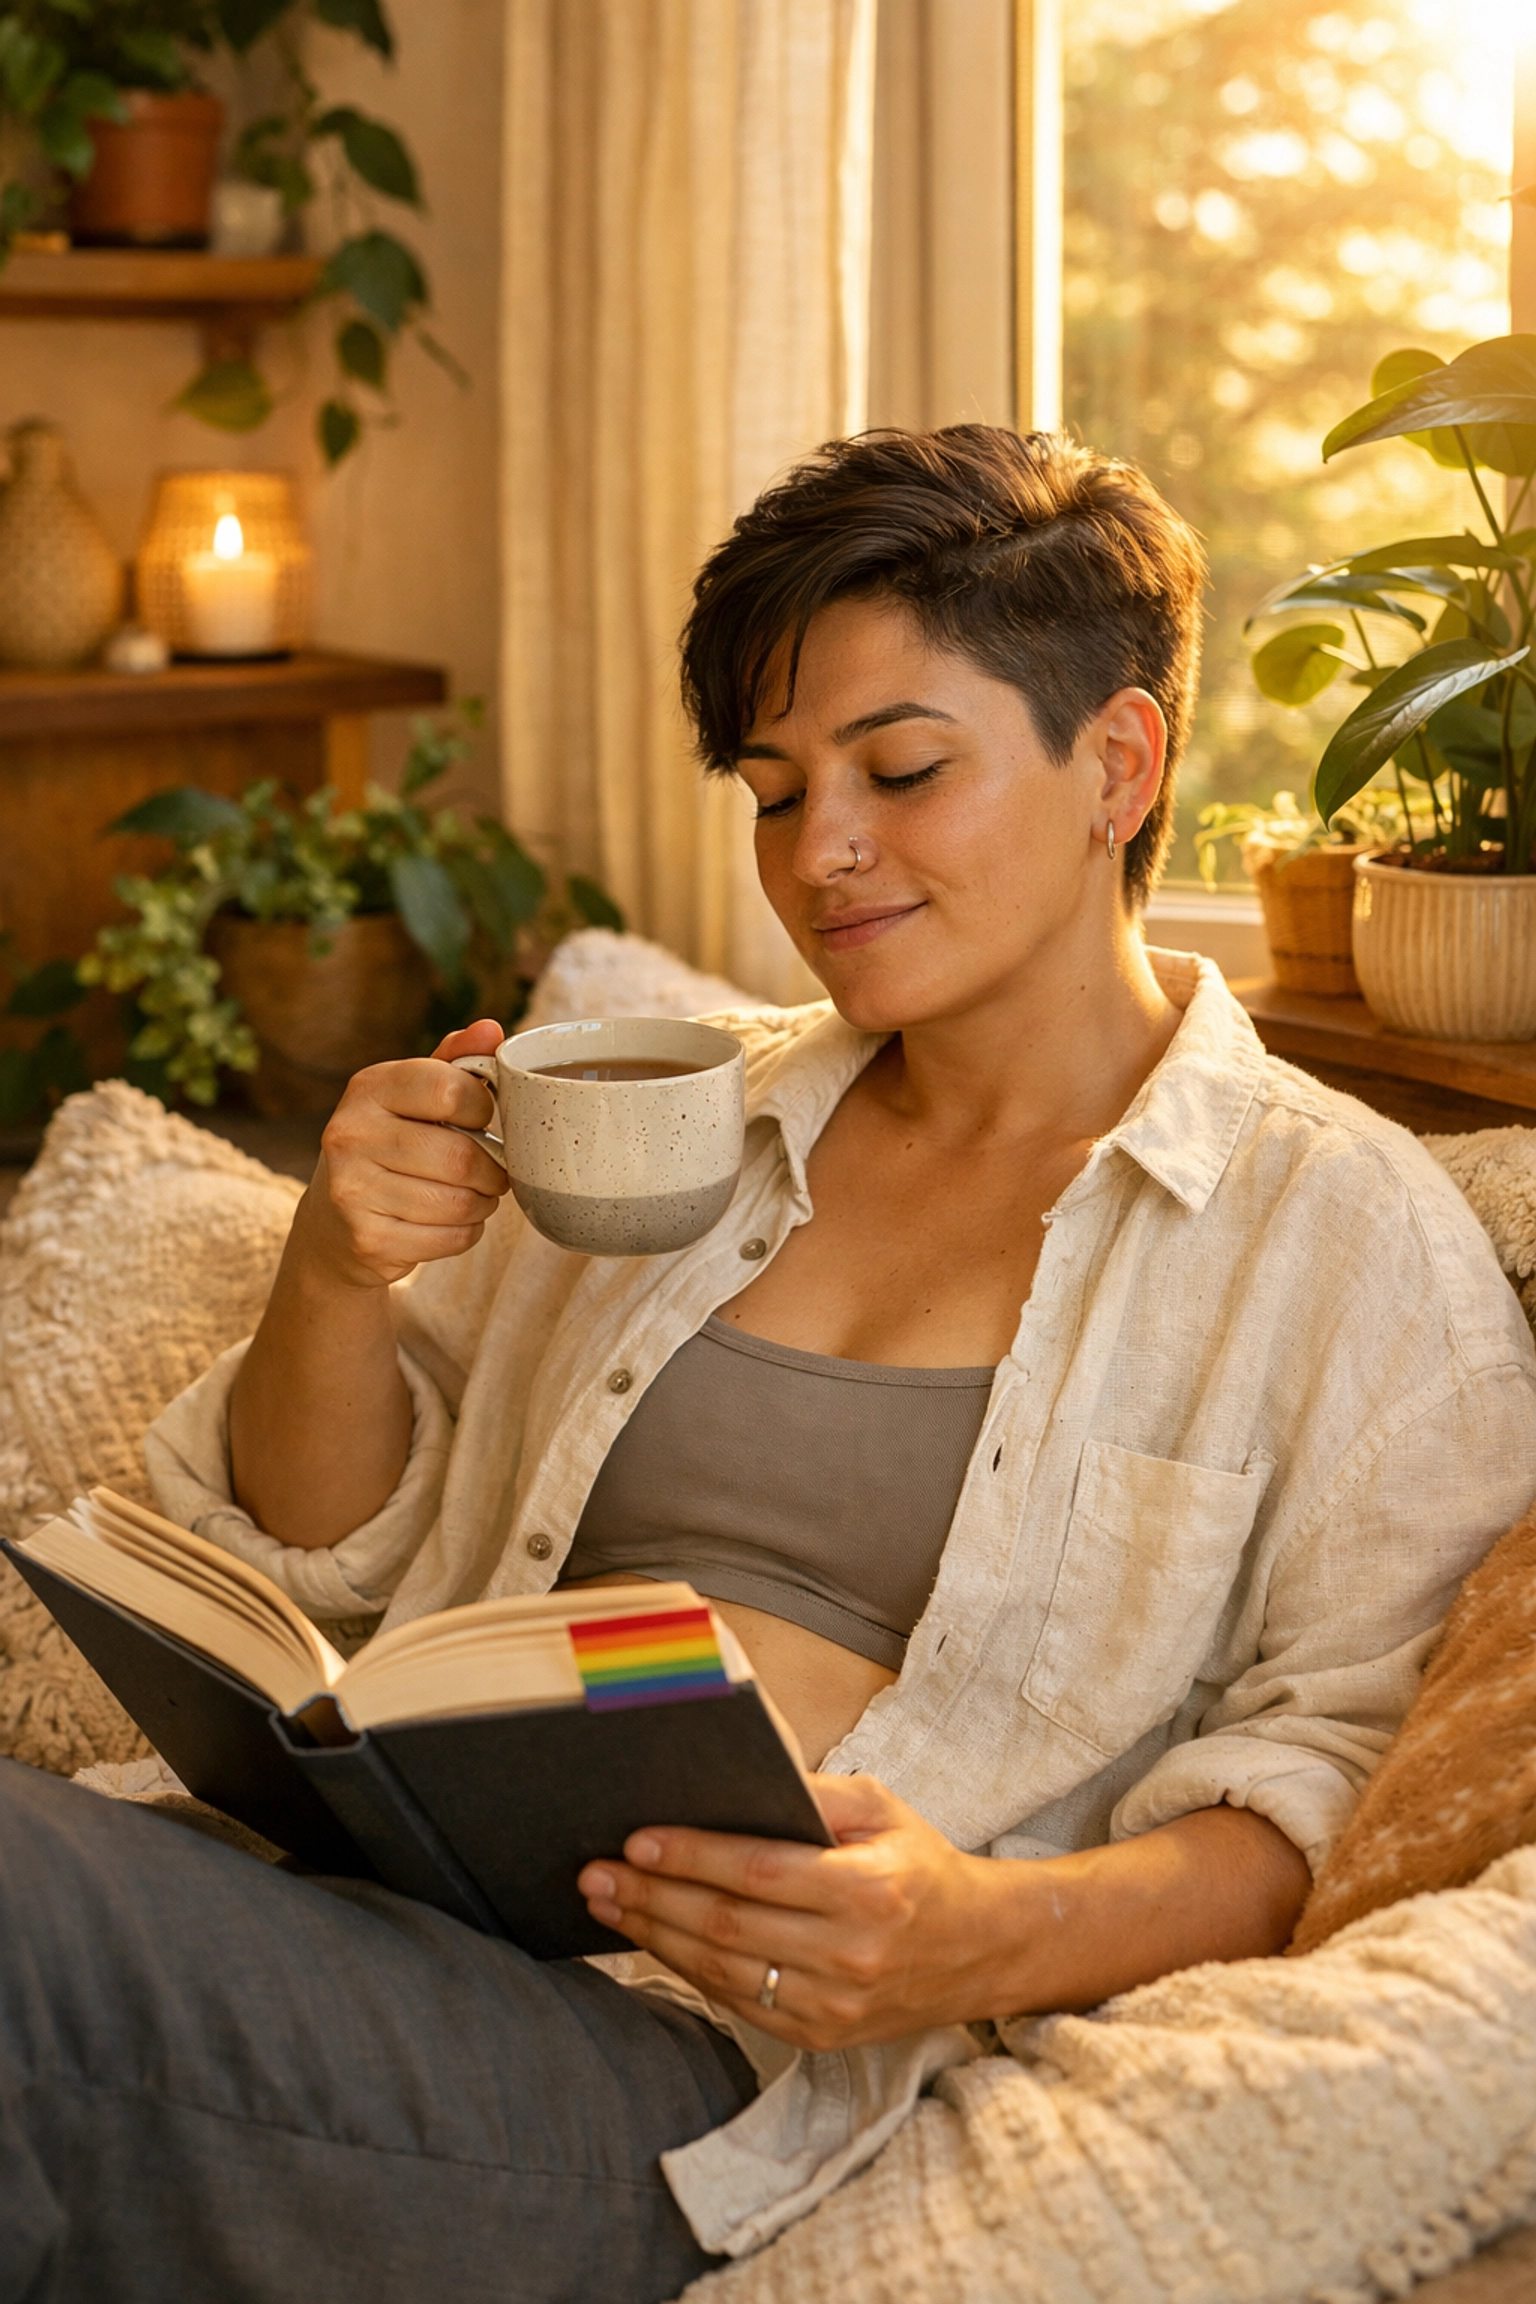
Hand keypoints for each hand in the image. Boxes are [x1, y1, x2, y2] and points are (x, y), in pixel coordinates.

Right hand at [298, 1019, 511, 1290]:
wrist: (334, 1226)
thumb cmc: (390, 1148)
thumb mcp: (414, 1099)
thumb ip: (454, 1063)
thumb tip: (491, 1028)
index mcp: (368, 1088)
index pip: (451, 1089)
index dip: (483, 1108)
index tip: (481, 1120)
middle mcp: (350, 1134)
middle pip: (461, 1156)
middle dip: (492, 1169)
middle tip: (492, 1171)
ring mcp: (352, 1190)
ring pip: (460, 1202)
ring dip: (483, 1203)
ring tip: (474, 1196)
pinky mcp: (367, 1239)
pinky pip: (451, 1238)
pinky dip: (467, 1233)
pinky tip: (449, 1223)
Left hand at [577, 1774, 1015, 2052]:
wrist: (980, 1949)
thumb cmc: (921, 1865)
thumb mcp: (882, 1808)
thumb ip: (813, 1793)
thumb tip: (735, 1780)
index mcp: (868, 1890)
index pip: (758, 1872)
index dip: (691, 1856)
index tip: (636, 1839)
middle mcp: (850, 1954)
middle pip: (728, 1926)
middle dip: (653, 1896)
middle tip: (595, 1872)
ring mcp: (834, 2005)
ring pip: (723, 1971)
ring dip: (656, 1936)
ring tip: (609, 1903)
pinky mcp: (820, 2035)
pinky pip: (738, 2004)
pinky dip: (688, 1971)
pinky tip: (655, 1940)